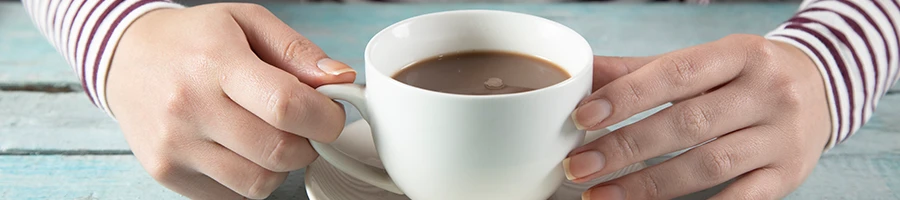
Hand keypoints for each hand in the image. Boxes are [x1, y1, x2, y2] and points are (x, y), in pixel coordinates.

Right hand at [106, 3, 354, 198]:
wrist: (125, 57)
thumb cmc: (194, 39)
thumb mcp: (247, 21)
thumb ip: (298, 51)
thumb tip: (340, 80)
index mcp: (216, 62)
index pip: (286, 106)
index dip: (325, 118)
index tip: (331, 113)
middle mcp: (190, 107)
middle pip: (279, 152)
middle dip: (309, 144)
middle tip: (304, 126)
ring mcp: (175, 146)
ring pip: (259, 182)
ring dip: (280, 165)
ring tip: (269, 135)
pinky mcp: (167, 173)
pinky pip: (233, 195)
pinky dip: (249, 177)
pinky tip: (239, 148)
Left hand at [566, 34, 830, 198]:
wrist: (822, 88)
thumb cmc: (746, 75)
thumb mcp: (705, 61)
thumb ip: (644, 70)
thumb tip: (586, 74)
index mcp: (740, 54)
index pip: (676, 73)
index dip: (626, 96)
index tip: (583, 118)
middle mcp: (766, 92)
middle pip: (687, 124)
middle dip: (625, 148)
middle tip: (579, 166)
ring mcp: (779, 137)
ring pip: (707, 165)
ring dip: (647, 185)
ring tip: (600, 195)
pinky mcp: (786, 176)